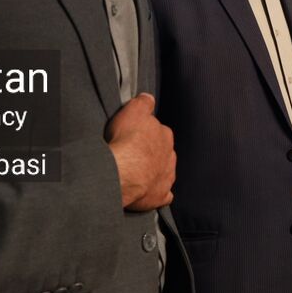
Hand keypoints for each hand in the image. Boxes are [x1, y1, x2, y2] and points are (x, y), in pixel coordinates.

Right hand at [105, 93, 175, 210]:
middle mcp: (169, 155)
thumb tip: (148, 98)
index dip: (144, 134)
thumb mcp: (133, 110)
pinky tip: (148, 192)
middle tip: (132, 155)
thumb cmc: (126, 141)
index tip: (134, 137)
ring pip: (163, 172)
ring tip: (136, 174)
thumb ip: (144, 102)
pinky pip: (163, 194)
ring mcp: (166, 176)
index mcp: (165, 135)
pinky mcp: (160, 195)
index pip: (158, 131)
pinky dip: (157, 193)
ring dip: (153, 172)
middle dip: (150, 153)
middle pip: (161, 152)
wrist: (122, 172)